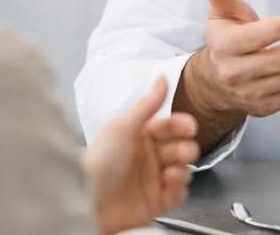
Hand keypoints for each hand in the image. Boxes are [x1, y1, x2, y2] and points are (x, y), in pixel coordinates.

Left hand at [83, 78, 198, 233]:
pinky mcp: (157, 201)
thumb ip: (147, 104)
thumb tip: (163, 78)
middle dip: (185, 149)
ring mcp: (153, 179)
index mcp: (139, 136)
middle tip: (183, 152)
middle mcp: (148, 157)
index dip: (181, 125)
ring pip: (183, 170)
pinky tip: (170, 185)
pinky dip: (179, 188)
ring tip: (171, 172)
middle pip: (180, 147)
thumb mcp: (123, 127)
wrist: (89, 202)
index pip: (168, 126)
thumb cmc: (101, 161)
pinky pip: (178, 193)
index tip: (190, 126)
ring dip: (183, 169)